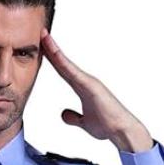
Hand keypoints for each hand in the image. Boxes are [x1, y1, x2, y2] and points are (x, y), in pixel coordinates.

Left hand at [39, 27, 153, 152]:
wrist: (122, 131)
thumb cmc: (108, 126)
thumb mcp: (85, 122)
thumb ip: (74, 118)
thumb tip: (63, 114)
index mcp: (82, 88)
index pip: (63, 70)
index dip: (52, 59)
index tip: (42, 47)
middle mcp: (85, 81)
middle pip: (63, 63)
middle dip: (51, 48)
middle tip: (41, 33)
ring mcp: (89, 82)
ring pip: (66, 64)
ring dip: (55, 50)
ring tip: (44, 36)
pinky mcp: (91, 86)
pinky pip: (73, 73)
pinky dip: (63, 62)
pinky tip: (55, 54)